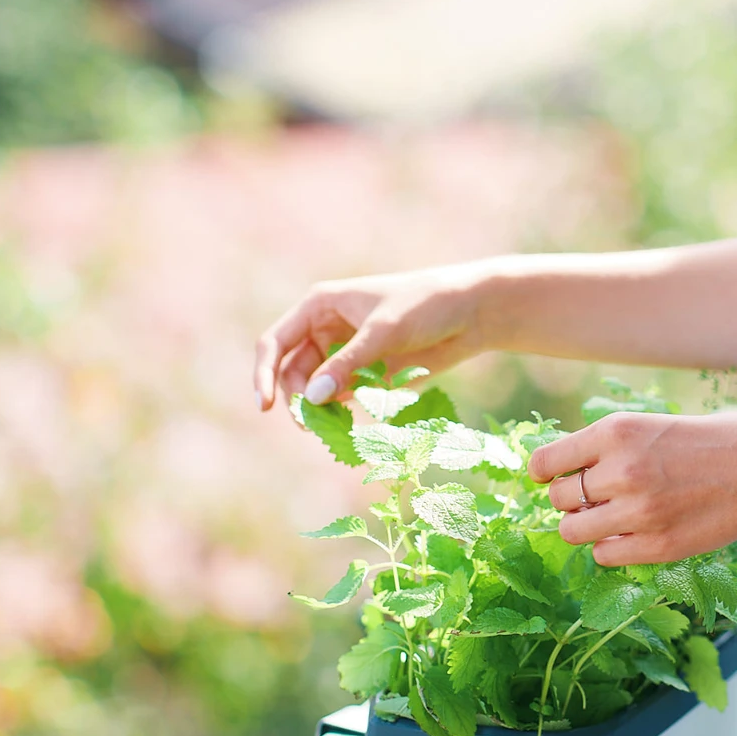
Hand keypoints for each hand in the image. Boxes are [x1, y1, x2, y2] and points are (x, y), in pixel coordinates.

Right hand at [253, 263, 497, 410]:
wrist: (472, 313)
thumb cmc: (426, 306)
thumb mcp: (384, 331)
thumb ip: (348, 364)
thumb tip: (311, 398)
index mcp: (320, 307)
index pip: (276, 342)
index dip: (264, 374)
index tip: (265, 406)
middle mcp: (326, 329)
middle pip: (292, 372)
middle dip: (297, 399)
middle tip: (312, 426)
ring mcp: (346, 353)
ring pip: (314, 390)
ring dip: (318, 411)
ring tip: (333, 429)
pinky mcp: (367, 374)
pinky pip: (340, 398)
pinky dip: (340, 414)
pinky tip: (351, 425)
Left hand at [530, 411, 736, 564]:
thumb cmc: (706, 443)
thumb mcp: (650, 426)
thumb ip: (606, 447)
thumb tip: (558, 473)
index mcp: (616, 433)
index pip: (546, 461)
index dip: (542, 472)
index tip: (546, 477)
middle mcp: (621, 471)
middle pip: (557, 499)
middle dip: (568, 499)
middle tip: (592, 497)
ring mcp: (638, 512)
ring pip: (573, 531)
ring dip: (584, 526)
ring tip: (608, 517)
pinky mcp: (656, 546)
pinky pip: (604, 555)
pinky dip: (610, 547)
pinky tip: (633, 532)